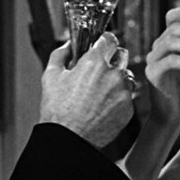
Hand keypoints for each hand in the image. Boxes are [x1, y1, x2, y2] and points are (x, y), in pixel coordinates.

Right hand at [40, 32, 133, 147]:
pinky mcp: (128, 108)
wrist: (69, 139)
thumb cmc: (57, 110)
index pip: (109, 39)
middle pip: (121, 55)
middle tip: (99, 70)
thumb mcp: (51, 76)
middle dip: (112, 59)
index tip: (101, 45)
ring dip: (117, 79)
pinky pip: (127, 95)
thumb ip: (61, 54)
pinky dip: (118, 97)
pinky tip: (103, 105)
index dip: (104, 41)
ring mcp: (123, 92)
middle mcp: (113, 74)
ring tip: (100, 91)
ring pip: (126, 76)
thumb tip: (69, 45)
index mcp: (94, 63)